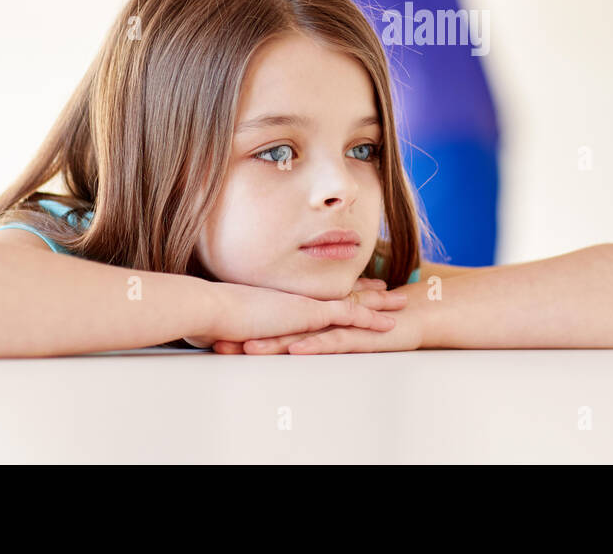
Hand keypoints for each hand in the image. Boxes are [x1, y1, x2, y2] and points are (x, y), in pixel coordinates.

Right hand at [182, 277, 407, 350]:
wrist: (209, 307)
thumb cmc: (212, 314)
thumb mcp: (233, 318)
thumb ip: (242, 322)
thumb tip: (236, 329)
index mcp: (287, 297)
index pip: (321, 292)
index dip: (342, 288)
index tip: (359, 283)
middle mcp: (301, 297)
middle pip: (343, 292)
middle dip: (369, 290)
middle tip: (391, 288)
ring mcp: (307, 305)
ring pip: (353, 301)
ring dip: (379, 302)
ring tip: (402, 301)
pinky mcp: (309, 315)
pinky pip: (347, 316)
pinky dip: (369, 319)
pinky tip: (387, 322)